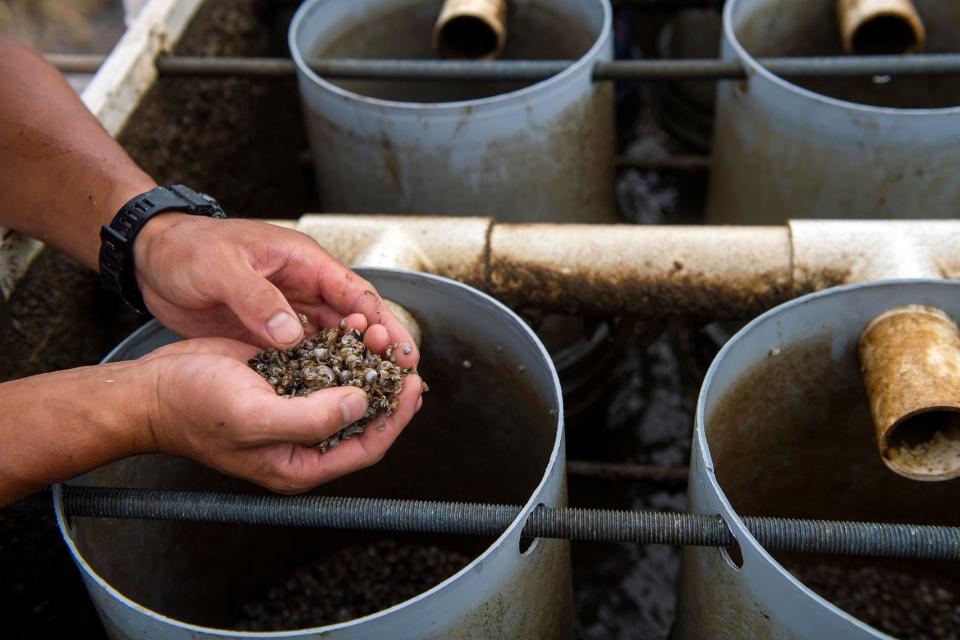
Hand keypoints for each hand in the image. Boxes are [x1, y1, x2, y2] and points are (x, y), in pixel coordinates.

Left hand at [132, 213, 418, 369]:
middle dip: (381, 348)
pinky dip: (324, 370)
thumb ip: (257, 300)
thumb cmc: (186, 249)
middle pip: (356, 320)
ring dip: (356, 363)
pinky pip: (306, 353)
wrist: (150, 258)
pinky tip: (334, 393)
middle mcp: (304, 287)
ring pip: (335, 339)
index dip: (383, 323)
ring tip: (377, 392)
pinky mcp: (270, 331)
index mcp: (303, 262)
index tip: (400, 351)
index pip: (356, 293)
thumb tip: (292, 335)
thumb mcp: (220, 268)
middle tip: (402, 379)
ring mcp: (288, 310)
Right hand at [139, 337, 422, 492]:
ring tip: (380, 335)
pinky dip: (342, 350)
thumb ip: (311, 419)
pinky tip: (353, 328)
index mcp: (300, 464)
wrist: (153, 388)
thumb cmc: (194, 409)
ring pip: (347, 389)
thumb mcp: (255, 417)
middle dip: (385, 386)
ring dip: (367, 363)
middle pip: (363, 419)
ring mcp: (294, 409)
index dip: (394, 419)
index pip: (366, 448)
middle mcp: (302, 440)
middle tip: (402, 355)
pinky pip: (325, 368)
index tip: (412, 386)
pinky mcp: (284, 381)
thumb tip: (360, 405)